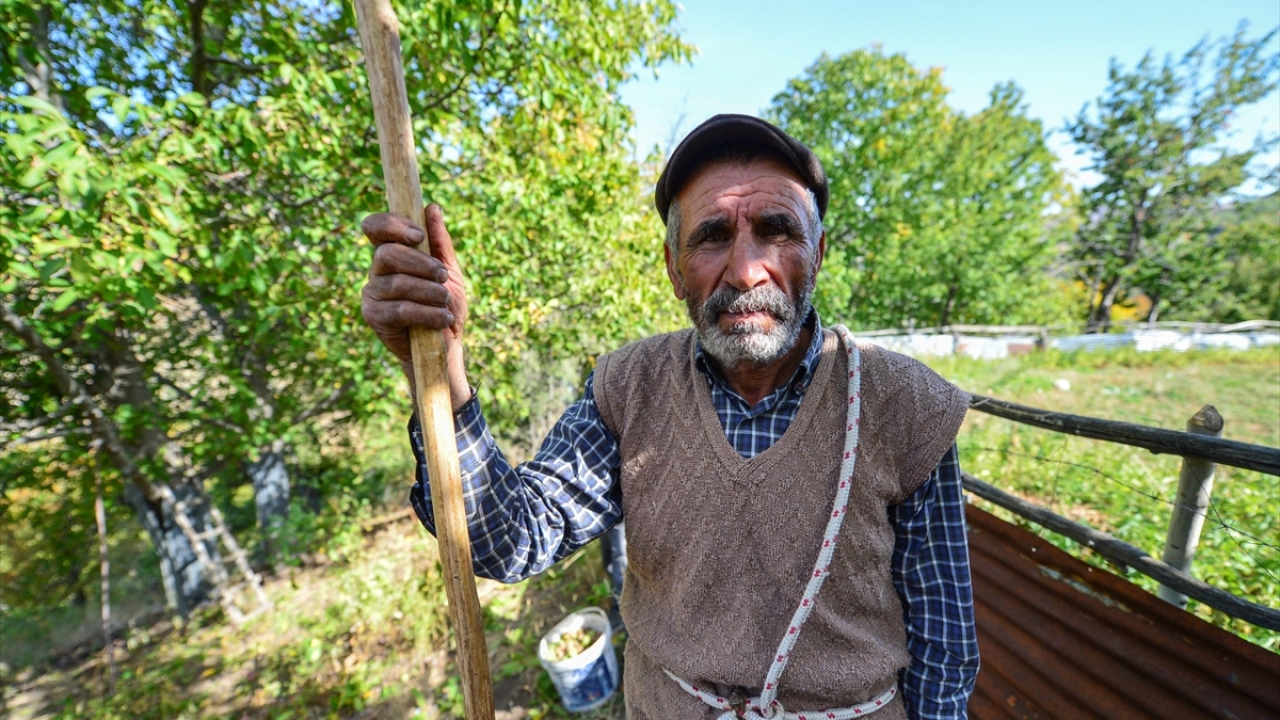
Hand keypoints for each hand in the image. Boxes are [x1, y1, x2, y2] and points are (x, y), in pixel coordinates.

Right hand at [361, 204, 469, 405]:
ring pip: (397, 283)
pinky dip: (427, 313)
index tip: (418, 235)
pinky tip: (442, 319)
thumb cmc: (445, 305)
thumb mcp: (450, 272)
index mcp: (392, 253)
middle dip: (421, 263)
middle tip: (443, 276)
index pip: (375, 227)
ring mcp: (372, 294)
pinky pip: (400, 309)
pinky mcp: (374, 317)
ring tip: (445, 303)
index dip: (392, 224)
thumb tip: (432, 208)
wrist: (447, 346)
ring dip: (429, 292)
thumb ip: (440, 243)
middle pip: (387, 253)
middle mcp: (377, 271)